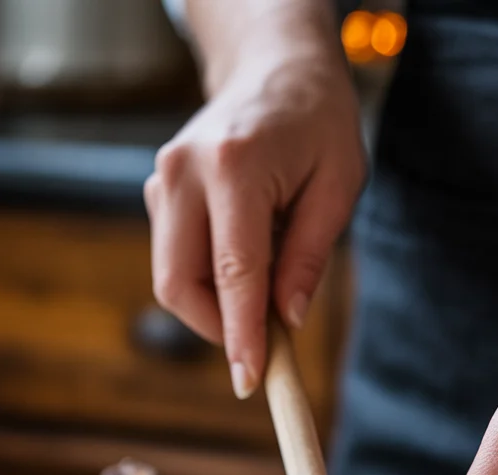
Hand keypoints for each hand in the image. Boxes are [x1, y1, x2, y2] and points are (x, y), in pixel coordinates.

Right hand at [145, 20, 364, 397]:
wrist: (275, 69)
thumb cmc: (318, 124)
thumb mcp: (339, 186)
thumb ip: (310, 256)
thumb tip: (287, 320)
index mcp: (235, 167)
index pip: (234, 273)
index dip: (241, 336)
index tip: (250, 382)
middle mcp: (185, 172)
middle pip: (179, 282)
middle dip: (217, 328)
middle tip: (262, 345)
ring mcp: (163, 179)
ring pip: (172, 275)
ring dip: (215, 305)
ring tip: (266, 289)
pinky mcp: (159, 190)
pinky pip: (175, 256)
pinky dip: (208, 279)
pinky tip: (247, 261)